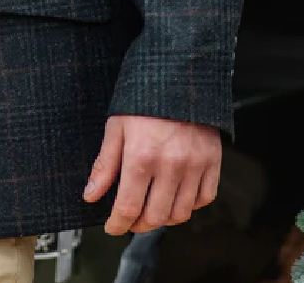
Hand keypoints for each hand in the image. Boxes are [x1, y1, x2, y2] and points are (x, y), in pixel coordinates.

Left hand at [82, 114, 220, 234]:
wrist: (179, 77)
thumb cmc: (143, 101)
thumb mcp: (116, 127)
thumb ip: (105, 165)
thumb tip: (91, 196)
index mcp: (142, 157)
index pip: (128, 207)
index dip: (117, 224)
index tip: (112, 227)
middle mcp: (170, 166)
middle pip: (155, 217)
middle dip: (139, 224)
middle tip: (130, 219)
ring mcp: (195, 166)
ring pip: (181, 213)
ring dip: (164, 218)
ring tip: (152, 208)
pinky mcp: (212, 162)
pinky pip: (204, 199)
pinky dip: (190, 205)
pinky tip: (176, 195)